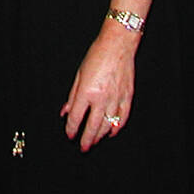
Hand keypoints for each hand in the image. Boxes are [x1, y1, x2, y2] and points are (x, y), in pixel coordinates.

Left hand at [61, 33, 136, 151]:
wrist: (118, 46)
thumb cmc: (96, 56)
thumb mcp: (78, 75)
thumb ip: (72, 96)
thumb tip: (65, 112)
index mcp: (86, 92)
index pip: (76, 117)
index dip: (71, 129)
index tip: (69, 135)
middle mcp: (101, 98)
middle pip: (92, 126)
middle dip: (86, 139)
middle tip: (83, 147)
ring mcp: (116, 99)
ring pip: (107, 125)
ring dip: (100, 136)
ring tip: (94, 141)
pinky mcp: (127, 97)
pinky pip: (122, 118)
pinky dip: (116, 127)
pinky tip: (111, 132)